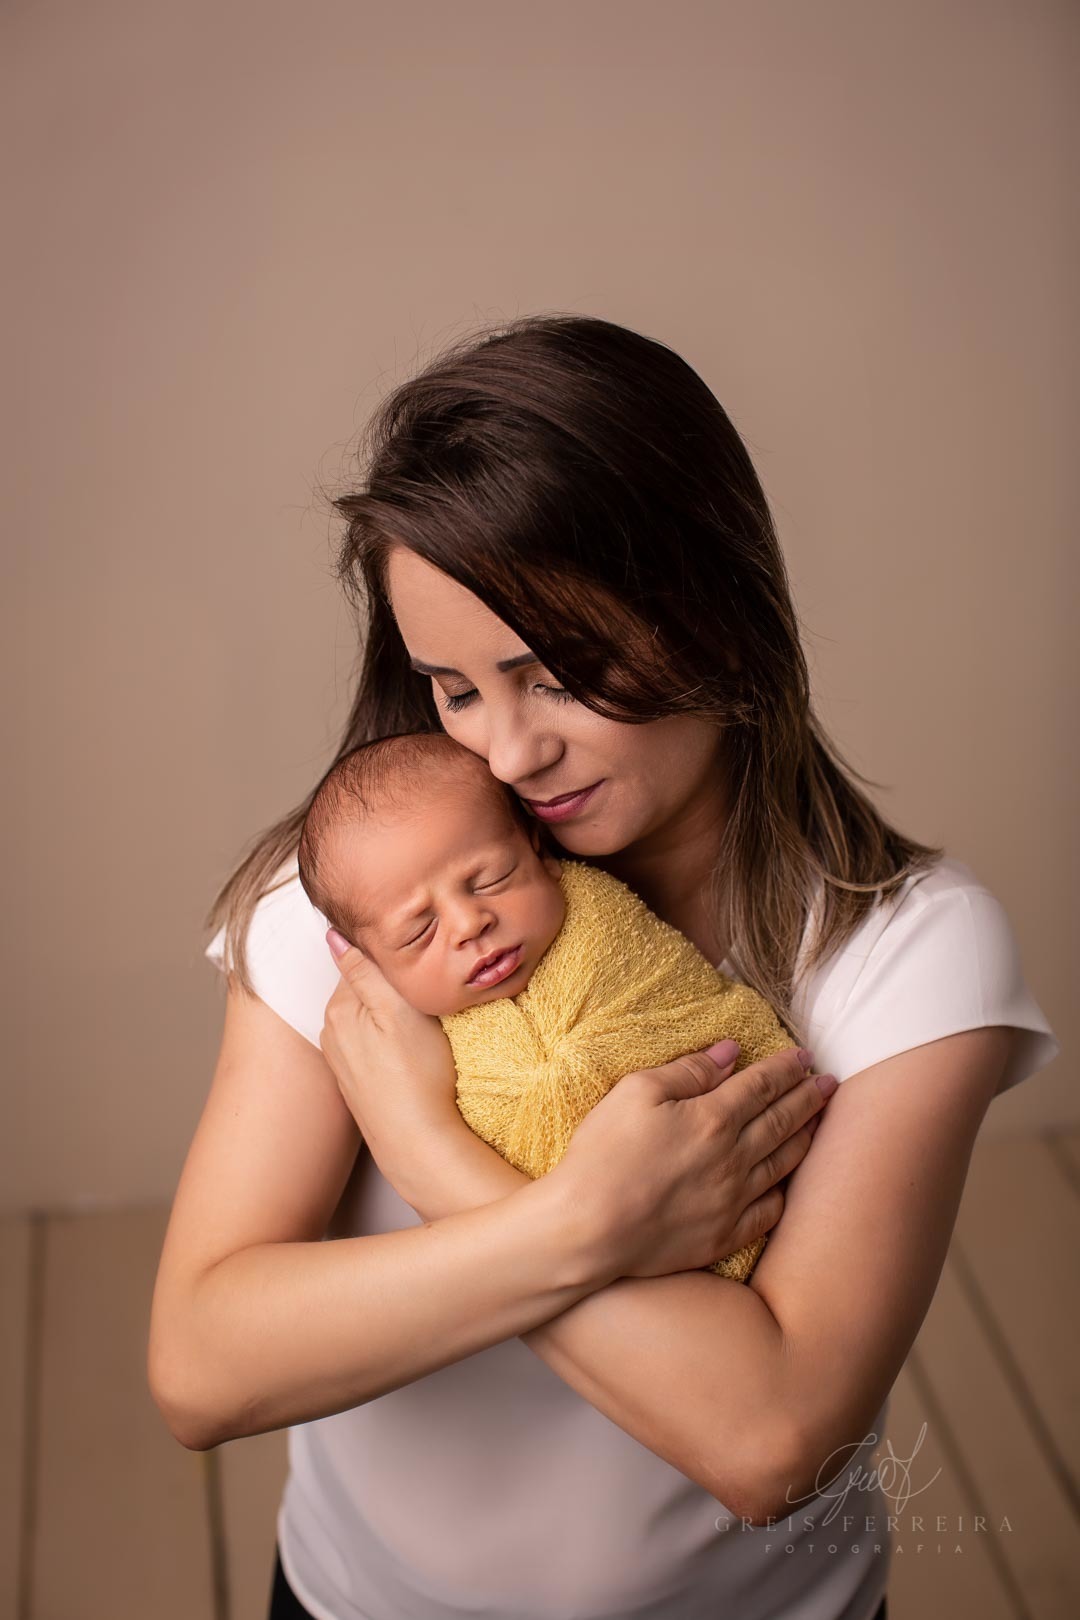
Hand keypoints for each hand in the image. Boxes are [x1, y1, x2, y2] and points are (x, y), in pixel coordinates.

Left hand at [320, 928, 462, 1187]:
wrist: (418, 1141)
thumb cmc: (418, 1074)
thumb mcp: (396, 1011)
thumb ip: (363, 970)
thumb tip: (333, 934)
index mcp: (338, 1009)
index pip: (362, 962)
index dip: (394, 962)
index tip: (419, 971)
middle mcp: (331, 1031)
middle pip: (363, 989)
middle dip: (390, 988)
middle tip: (425, 1000)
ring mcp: (342, 1058)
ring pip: (368, 1016)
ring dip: (389, 1014)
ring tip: (420, 1026)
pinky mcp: (356, 1079)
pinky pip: (371, 1042)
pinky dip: (388, 1039)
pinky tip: (408, 1052)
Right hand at [552, 1042, 833, 1281]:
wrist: (589, 1229)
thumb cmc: (604, 1154)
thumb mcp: (636, 1092)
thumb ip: (688, 1071)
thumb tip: (730, 1052)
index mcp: (713, 1118)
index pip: (761, 1085)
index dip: (786, 1068)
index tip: (806, 1057)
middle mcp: (733, 1158)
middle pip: (781, 1121)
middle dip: (808, 1098)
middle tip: (830, 1083)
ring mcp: (732, 1200)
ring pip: (781, 1163)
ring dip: (804, 1137)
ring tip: (819, 1122)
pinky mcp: (722, 1235)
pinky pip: (767, 1212)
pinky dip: (783, 1193)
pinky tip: (787, 1182)